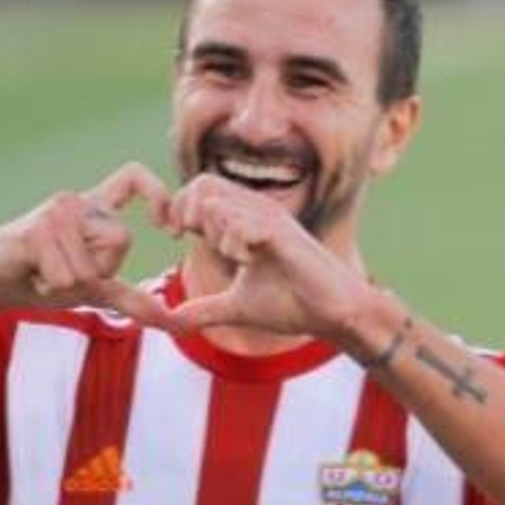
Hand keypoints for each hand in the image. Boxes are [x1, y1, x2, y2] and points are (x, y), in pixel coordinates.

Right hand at [0, 162, 176, 328]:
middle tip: (62, 272)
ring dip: (67, 286)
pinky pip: (66, 276)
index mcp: (93, 207)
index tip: (168, 229)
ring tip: (42, 273)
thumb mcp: (93, 291)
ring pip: (91, 267)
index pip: (135, 177)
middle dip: (97, 274)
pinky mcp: (36, 231)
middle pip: (120, 242)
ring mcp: (55, 212)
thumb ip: (132, 300)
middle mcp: (76, 202)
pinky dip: (49, 288)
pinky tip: (30, 274)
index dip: (159, 195)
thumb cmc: (38, 282)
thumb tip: (176, 322)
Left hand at [156, 174, 374, 342]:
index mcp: (242, 220)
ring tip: (237, 259)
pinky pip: (240, 223)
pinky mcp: (282, 232)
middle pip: (202, 184)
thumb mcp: (236, 307)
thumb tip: (172, 319)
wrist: (332, 314)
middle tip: (198, 243)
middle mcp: (256, 211)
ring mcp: (270, 218)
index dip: (177, 211)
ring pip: (216, 205)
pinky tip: (249, 261)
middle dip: (187, 214)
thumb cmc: (291, 304)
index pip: (196, 191)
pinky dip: (235, 245)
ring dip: (215, 236)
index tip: (175, 238)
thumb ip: (203, 310)